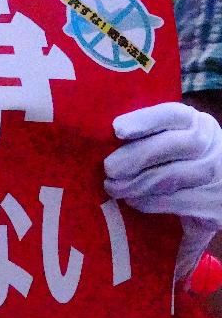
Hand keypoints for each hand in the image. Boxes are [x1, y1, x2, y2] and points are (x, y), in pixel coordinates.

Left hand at [104, 103, 221, 278]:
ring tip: (113, 188)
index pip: (172, 114)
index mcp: (196, 123)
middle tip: (109, 169)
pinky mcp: (213, 203)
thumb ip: (146, 137)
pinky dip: (147, 201)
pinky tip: (132, 200)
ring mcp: (216, 173)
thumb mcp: (170, 142)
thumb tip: (106, 138)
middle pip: (169, 145)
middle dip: (133, 157)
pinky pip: (174, 200)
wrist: (212, 193)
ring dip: (134, 184)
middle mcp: (211, 144)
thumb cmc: (181, 163)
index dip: (143, 120)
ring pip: (169, 176)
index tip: (117, 129)